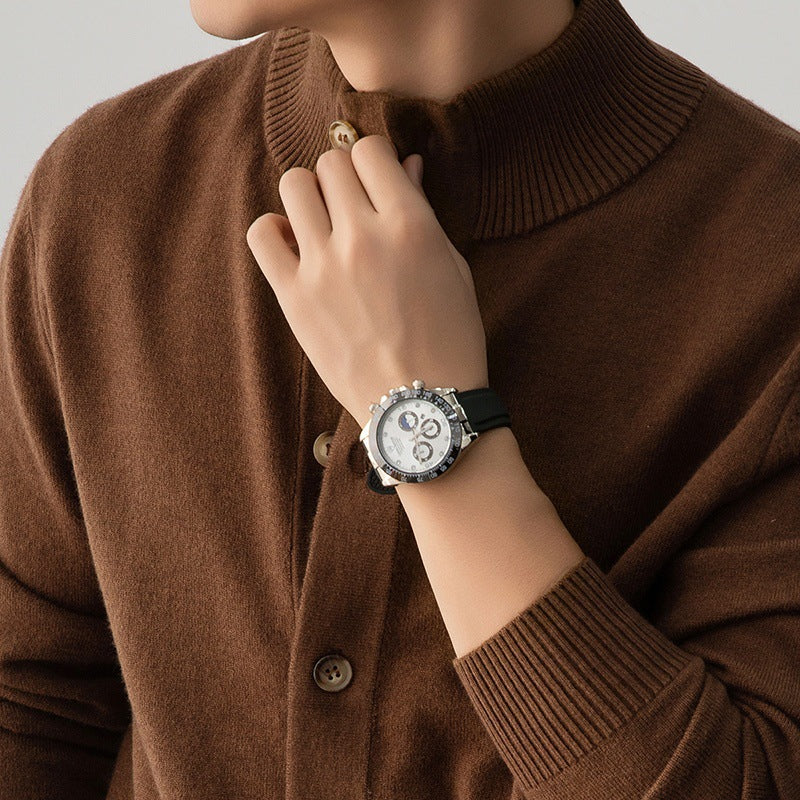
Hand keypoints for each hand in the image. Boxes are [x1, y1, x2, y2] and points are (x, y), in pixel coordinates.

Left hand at [246, 134, 487, 429]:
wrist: (420, 406)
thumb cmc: (450, 340)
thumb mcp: (453, 268)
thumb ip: (424, 210)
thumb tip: (407, 164)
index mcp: (409, 225)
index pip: (369, 150)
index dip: (373, 160)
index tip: (376, 180)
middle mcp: (362, 237)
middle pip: (330, 164)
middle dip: (343, 177)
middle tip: (353, 208)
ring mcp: (322, 267)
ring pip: (293, 186)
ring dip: (309, 196)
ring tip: (324, 225)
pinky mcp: (293, 298)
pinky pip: (261, 234)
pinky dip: (274, 231)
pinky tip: (295, 247)